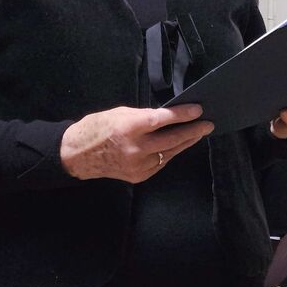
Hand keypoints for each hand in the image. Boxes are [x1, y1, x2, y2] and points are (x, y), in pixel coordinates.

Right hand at [60, 104, 212, 182]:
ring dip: (185, 142)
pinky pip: (160, 163)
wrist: (78, 155)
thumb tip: (167, 117)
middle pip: (172, 139)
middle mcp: (136, 148)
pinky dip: (170, 153)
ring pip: (169, 153)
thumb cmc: (97, 127)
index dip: (182, 115)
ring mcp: (138, 165)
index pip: (162, 120)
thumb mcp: (120, 113)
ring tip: (198, 133)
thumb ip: (144, 117)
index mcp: (129, 127)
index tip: (198, 110)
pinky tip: (178, 145)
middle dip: (192, 131)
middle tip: (208, 124)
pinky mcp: (139, 176)